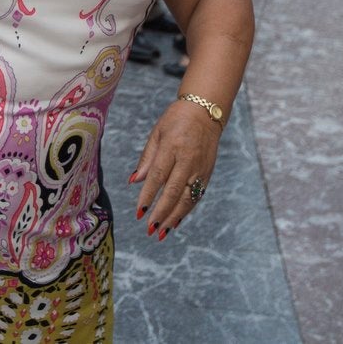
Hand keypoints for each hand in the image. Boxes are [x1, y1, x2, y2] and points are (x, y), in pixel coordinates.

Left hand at [131, 99, 221, 238]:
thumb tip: (135, 181)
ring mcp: (200, 168)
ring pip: (188, 198)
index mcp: (173, 147)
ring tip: (162, 232)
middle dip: (161, 212)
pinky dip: (186, 211)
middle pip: (174, 191)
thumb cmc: (177, 120)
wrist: (206, 111)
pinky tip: (176, 221)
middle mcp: (188, 160)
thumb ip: (147, 158)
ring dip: (174, 217)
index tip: (139, 212)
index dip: (148, 196)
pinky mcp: (208, 174)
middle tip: (149, 229)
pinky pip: (196, 196)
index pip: (158, 176)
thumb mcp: (157, 132)